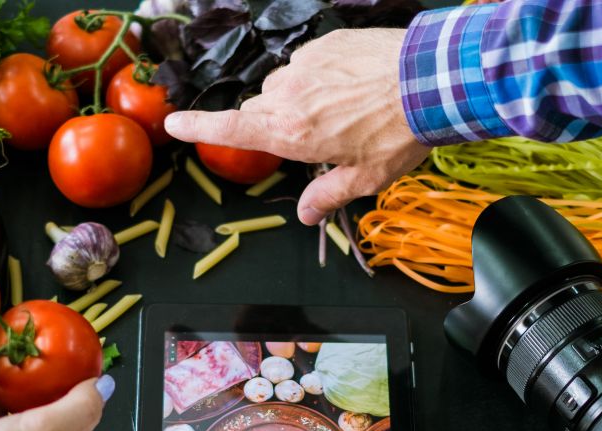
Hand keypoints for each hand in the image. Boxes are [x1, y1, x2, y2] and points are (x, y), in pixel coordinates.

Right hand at [163, 28, 429, 225]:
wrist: (427, 80)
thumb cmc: (396, 134)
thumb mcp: (365, 178)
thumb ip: (328, 195)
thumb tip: (306, 216)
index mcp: (290, 134)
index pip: (230, 129)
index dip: (197, 127)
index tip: (173, 122)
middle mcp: (287, 96)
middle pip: (261, 109)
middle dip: (277, 123)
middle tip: (318, 135)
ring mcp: (304, 66)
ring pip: (284, 85)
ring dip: (300, 97)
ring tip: (343, 106)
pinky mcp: (322, 44)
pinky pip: (308, 63)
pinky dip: (320, 75)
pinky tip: (352, 83)